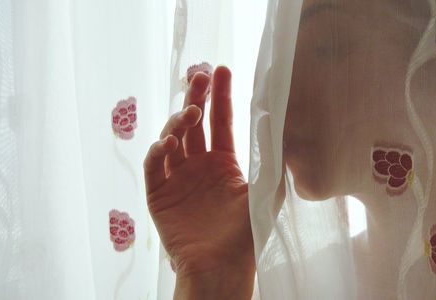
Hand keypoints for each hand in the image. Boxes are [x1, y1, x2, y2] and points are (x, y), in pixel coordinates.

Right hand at [144, 66, 253, 298]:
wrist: (222, 266)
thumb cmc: (247, 233)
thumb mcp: (266, 191)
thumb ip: (272, 158)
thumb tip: (280, 121)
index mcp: (223, 163)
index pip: (220, 121)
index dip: (221, 96)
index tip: (221, 69)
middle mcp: (199, 166)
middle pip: (193, 124)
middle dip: (195, 97)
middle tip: (199, 75)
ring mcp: (178, 179)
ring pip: (172, 139)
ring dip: (177, 122)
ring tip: (190, 113)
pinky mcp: (159, 194)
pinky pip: (155, 166)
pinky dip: (159, 150)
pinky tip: (170, 141)